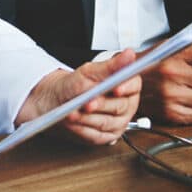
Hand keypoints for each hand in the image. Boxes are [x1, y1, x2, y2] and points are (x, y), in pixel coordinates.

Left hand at [19, 50, 141, 144]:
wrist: (57, 101)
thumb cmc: (74, 84)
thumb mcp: (89, 71)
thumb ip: (110, 66)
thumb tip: (129, 54)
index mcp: (126, 86)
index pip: (134, 85)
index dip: (125, 87)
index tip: (116, 89)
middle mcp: (126, 105)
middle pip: (119, 106)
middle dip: (100, 104)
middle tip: (86, 103)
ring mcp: (118, 123)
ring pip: (106, 123)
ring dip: (87, 118)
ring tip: (72, 113)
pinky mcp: (106, 137)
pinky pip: (96, 135)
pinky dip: (81, 129)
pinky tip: (72, 122)